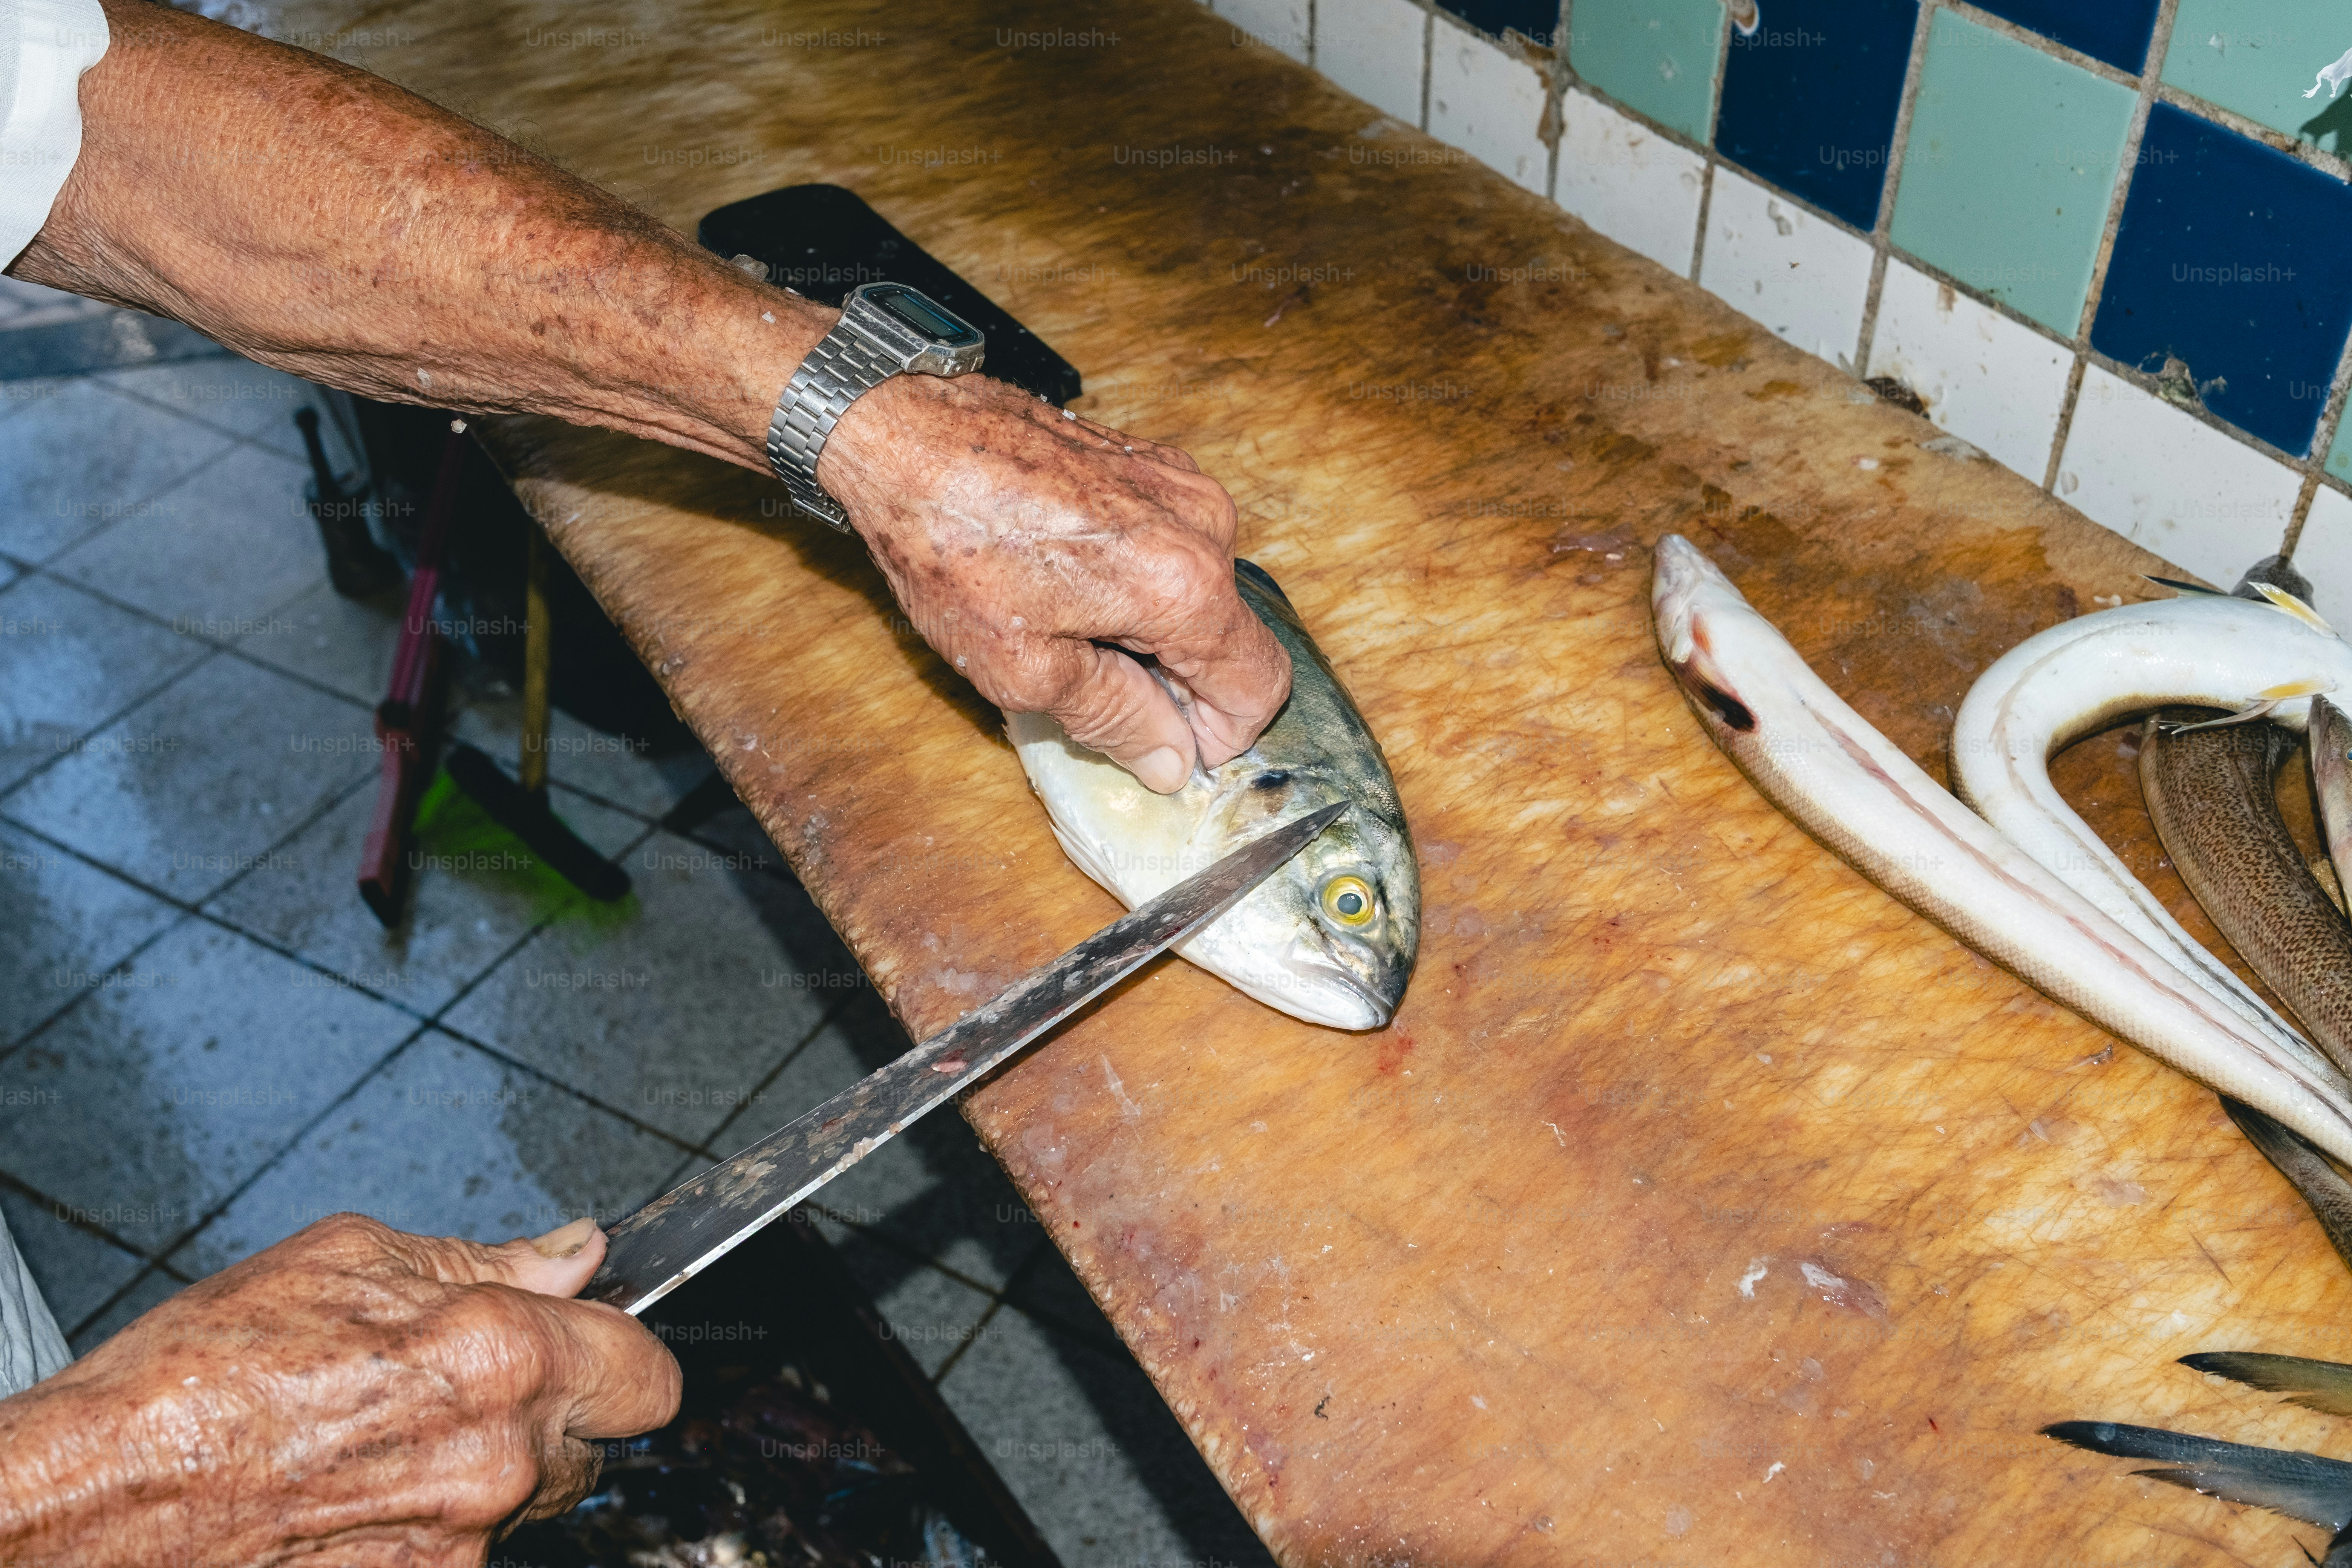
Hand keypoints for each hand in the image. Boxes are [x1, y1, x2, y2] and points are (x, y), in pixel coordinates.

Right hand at [0, 1213, 678, 1566]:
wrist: (95, 1505)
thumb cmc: (199, 1383)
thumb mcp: (346, 1263)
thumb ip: (484, 1261)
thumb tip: (574, 1254)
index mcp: (498, 1360)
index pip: (647, 1369)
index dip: (623, 1347)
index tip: (595, 1336)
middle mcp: (496, 1464)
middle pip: (592, 1442)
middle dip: (552, 1409)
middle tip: (463, 1383)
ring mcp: (459, 1547)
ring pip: (524, 1502)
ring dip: (484, 1466)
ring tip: (380, 1434)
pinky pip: (462, 1549)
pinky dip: (428, 1519)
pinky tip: (355, 1490)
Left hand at [819, 372, 1292, 791]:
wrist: (903, 434)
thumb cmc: (951, 546)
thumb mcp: (1024, 667)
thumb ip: (1115, 717)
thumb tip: (1172, 760)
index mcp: (1184, 584)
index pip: (1259, 684)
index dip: (1220, 734)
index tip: (1165, 745)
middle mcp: (1202, 525)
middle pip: (1229, 639)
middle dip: (1177, 680)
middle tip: (1090, 684)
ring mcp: (1179, 484)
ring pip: (1199, 593)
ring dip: (1151, 629)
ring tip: (1065, 624)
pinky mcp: (1150, 461)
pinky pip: (1172, 546)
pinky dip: (1135, 581)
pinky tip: (1066, 578)